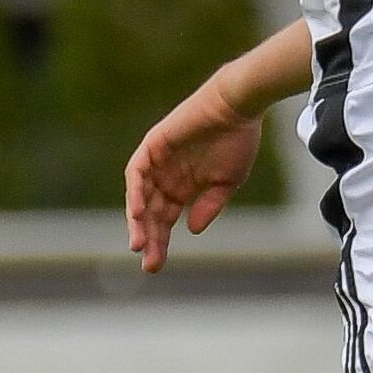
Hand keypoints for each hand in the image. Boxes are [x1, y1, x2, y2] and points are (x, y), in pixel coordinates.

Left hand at [126, 74, 265, 273]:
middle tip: (148, 263)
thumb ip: (209, 206)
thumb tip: (191, 230)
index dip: (160, 242)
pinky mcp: (154, 145)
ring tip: (139, 243)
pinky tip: (137, 212)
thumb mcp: (227, 182)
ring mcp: (158, 161)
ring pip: (140, 196)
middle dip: (149, 238)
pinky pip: (137, 172)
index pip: (165, 220)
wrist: (238, 107)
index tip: (155, 265)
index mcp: (183, 187)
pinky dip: (134, 191)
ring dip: (137, 220)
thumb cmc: (238, 140)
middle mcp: (167, 176)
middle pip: (150, 213)